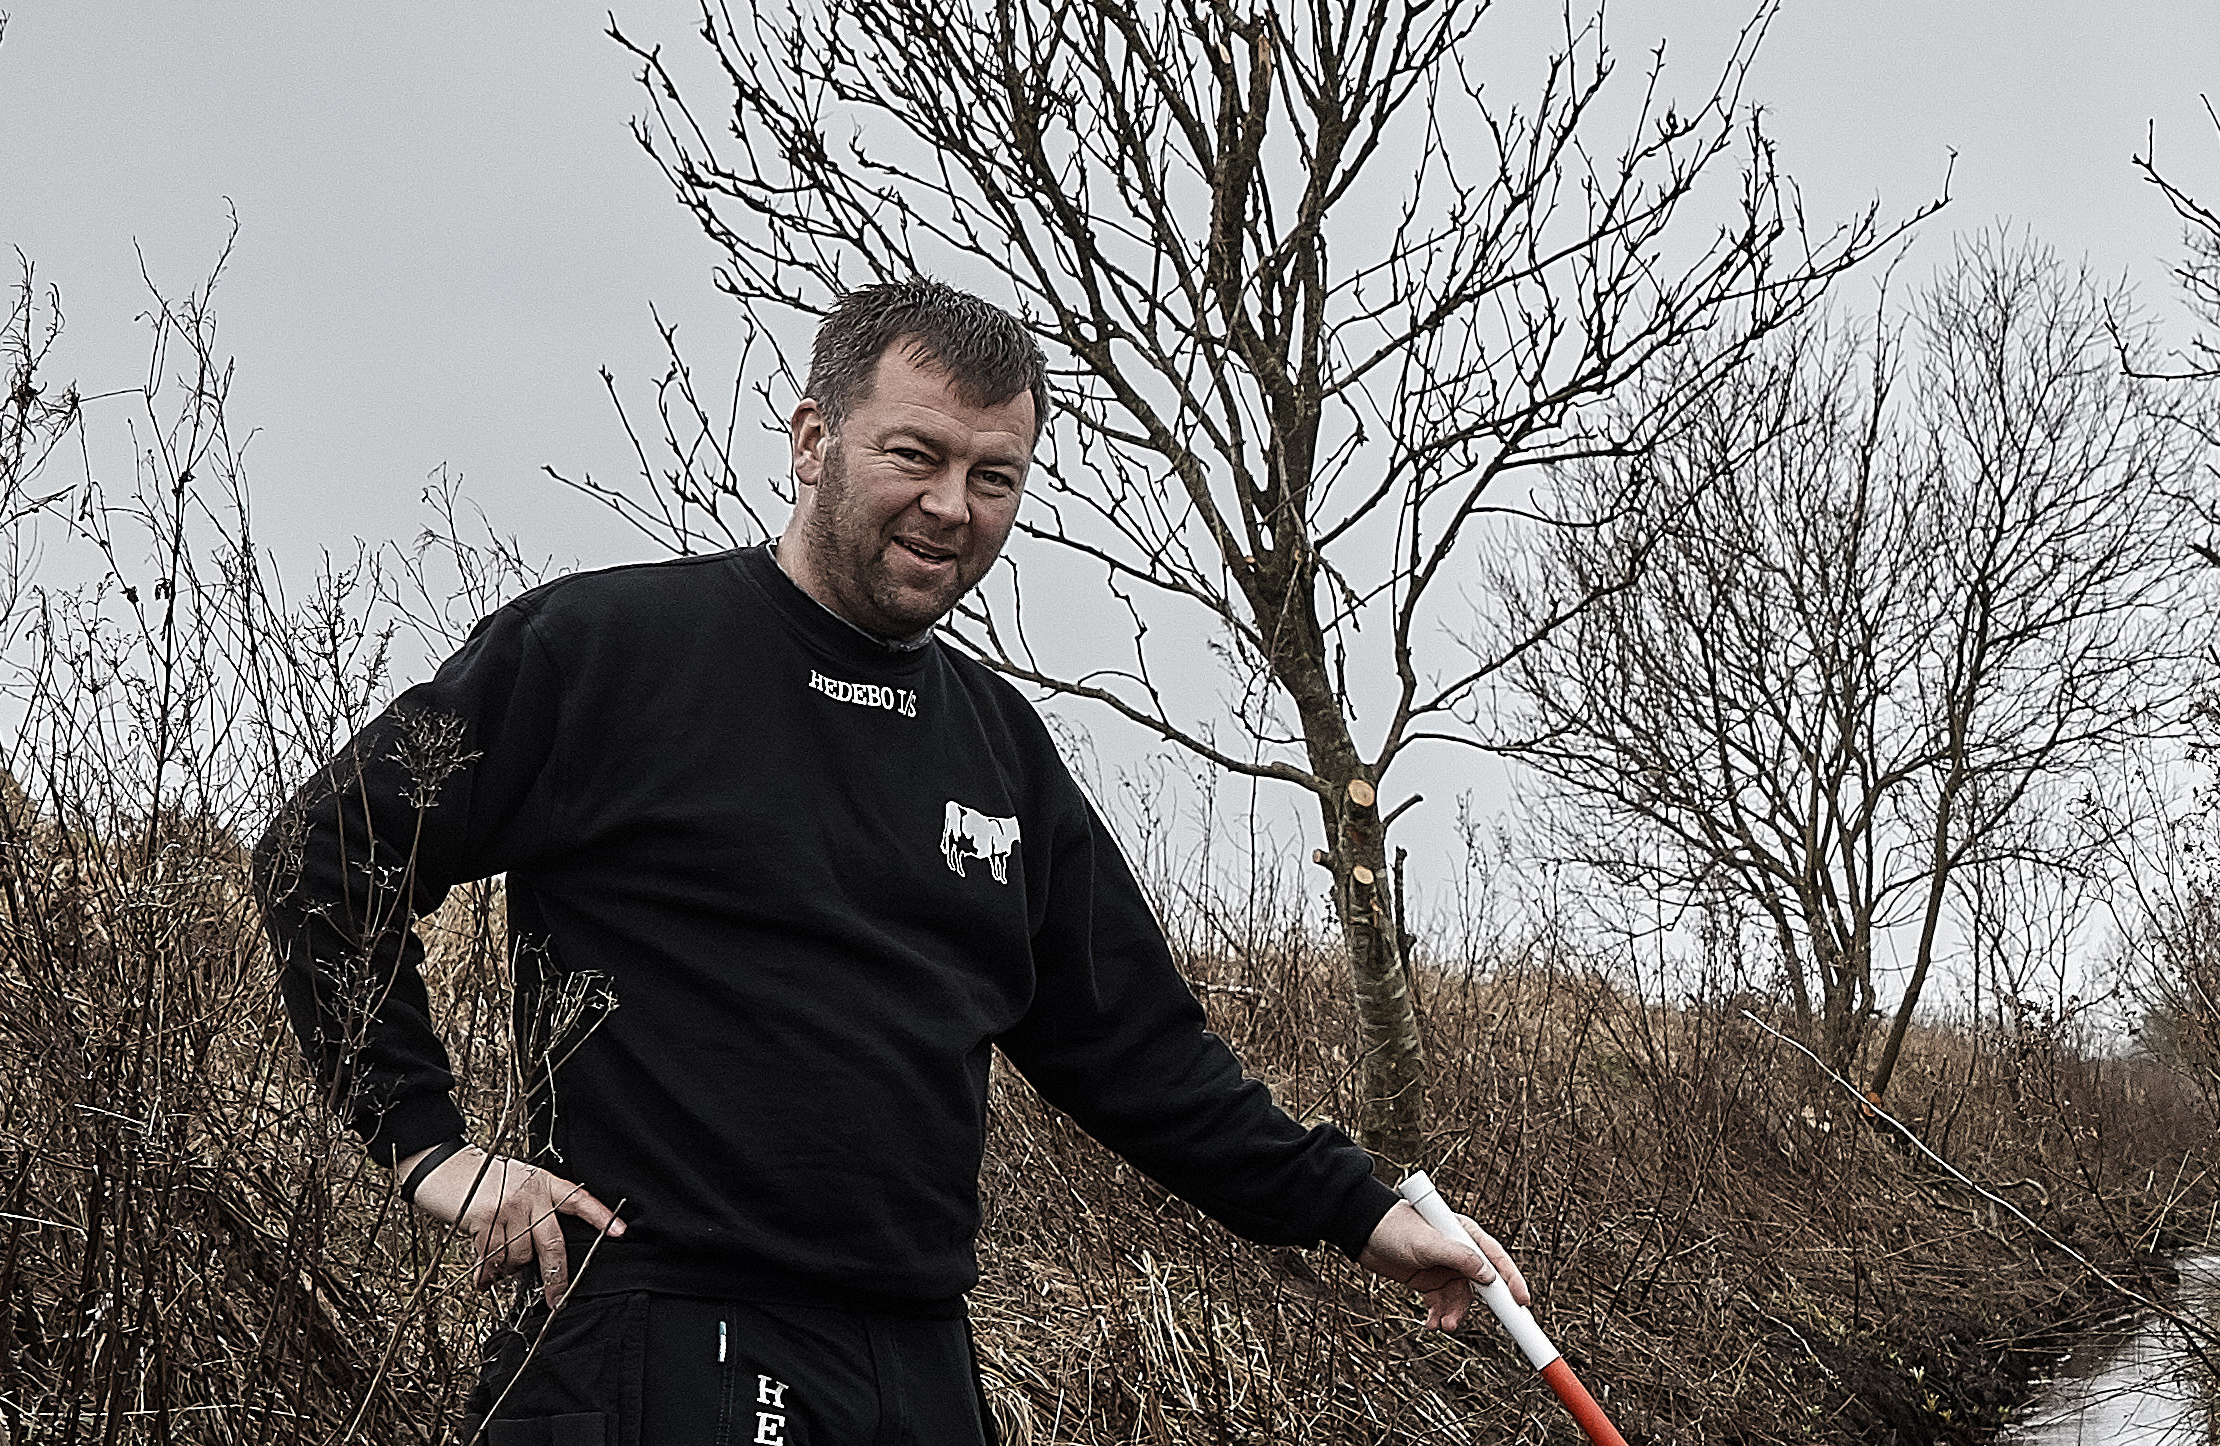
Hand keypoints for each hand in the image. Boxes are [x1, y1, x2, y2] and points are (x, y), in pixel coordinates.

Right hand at [397, 1143, 624, 1306]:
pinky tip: (482, 1279)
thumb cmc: (482, 1179)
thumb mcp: (518, 1184)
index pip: (578, 1200)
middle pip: (552, 1243)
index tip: (620, 1232)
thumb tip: (538, 1255)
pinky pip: (492, 1259)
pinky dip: (487, 1274)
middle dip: (556, 1278)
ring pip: (519, 1256)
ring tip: (498, 1270)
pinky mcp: (485, 1220)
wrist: (445, 1166)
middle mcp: (530, 1195)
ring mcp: (508, 1208)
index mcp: (544, 1183)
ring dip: (508, 1271)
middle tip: (557, 1300)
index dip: (599, 1217)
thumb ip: (534, 1210)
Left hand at [1357, 1200, 1529, 1330]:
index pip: (1496, 1258)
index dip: (1512, 1280)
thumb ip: (1458, 1257)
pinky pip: (1442, 1304)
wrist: (1361, 1233)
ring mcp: (1444, 1268)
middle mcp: (1459, 1251)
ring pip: (1461, 1298)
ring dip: (1455, 1314)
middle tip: (1493, 1324)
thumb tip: (1489, 1276)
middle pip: (1482, 1284)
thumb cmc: (1394, 1227)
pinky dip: (1439, 1316)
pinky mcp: (1429, 1281)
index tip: (1522, 1302)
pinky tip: (1431, 1325)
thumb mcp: (1427, 1241)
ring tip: (1443, 1326)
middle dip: (1484, 1306)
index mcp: (1464, 1233)